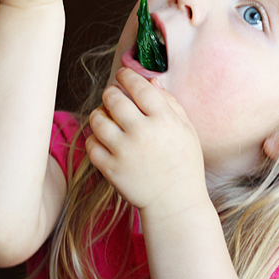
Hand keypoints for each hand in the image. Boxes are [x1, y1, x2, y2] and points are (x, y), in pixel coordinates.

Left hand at [86, 68, 207, 216]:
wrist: (175, 203)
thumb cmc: (184, 164)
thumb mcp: (186, 130)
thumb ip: (171, 103)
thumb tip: (151, 81)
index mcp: (164, 120)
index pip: (139, 87)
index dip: (127, 76)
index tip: (123, 75)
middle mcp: (143, 133)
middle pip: (114, 99)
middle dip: (111, 93)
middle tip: (113, 96)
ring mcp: (124, 152)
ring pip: (98, 120)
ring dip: (99, 114)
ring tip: (107, 118)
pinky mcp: (111, 169)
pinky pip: (91, 145)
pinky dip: (95, 139)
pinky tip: (104, 140)